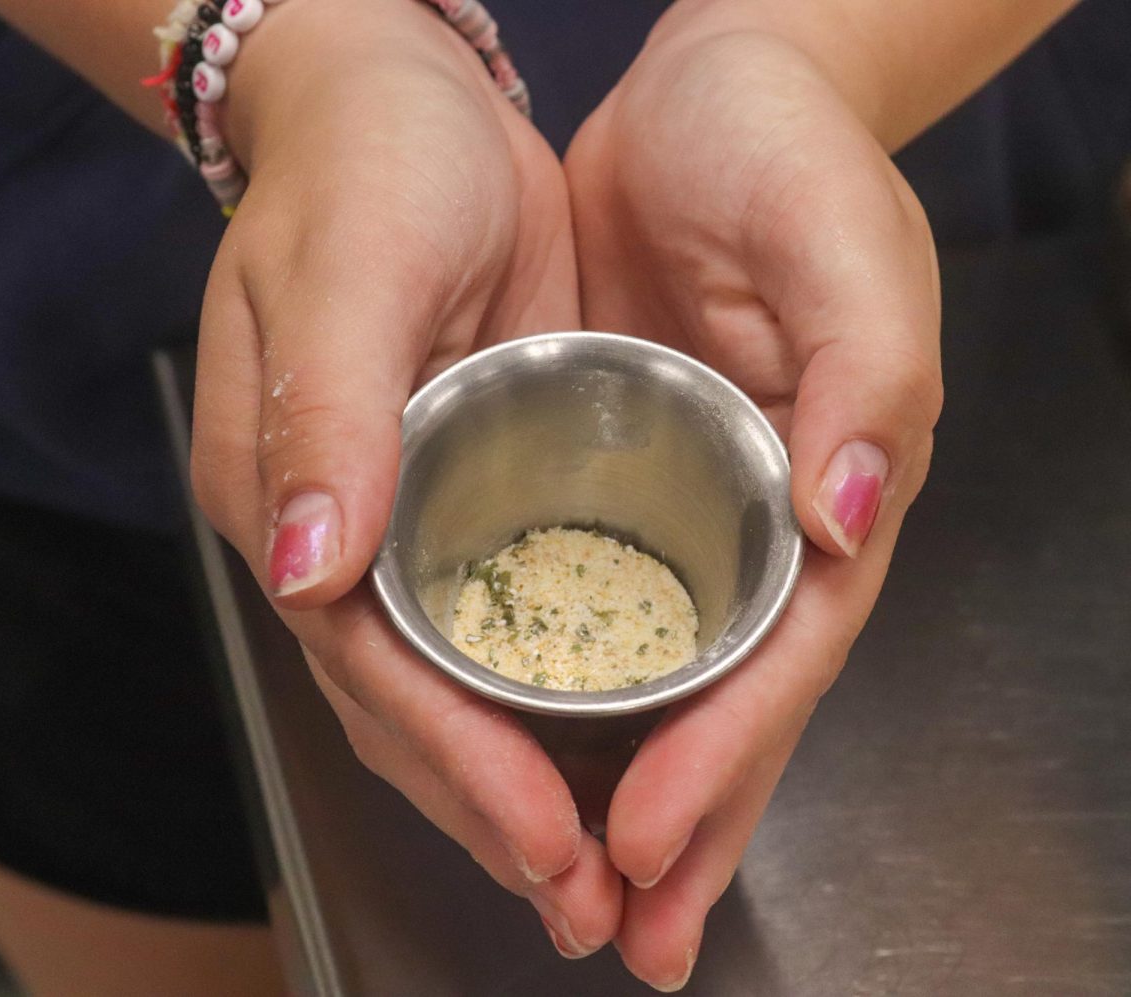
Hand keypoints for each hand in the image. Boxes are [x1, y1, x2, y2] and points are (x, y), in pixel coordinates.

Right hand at [190, 0, 620, 955]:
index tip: (546, 840)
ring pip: (463, 684)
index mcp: (294, 494)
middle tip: (590, 902)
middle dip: (499, 812)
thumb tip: (305, 570)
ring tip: (606, 870)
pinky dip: (551, 701)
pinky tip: (602, 748)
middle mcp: (344, 529)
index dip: (460, 762)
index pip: (374, 668)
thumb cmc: (368, 165)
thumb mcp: (350, 267)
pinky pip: (508, 621)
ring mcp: (407, 518)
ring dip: (528, 783)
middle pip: (415, 706)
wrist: (403, 102)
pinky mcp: (473, 489)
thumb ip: (326, 416)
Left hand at [566, 17, 941, 989]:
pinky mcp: (621, 479)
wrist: (710, 99)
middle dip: (682, 827)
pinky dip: (570, 693)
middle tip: (625, 936)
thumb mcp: (845, 246)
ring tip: (580, 890)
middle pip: (725, 703)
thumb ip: (863, 383)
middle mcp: (762, 522)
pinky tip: (532, 749)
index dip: (720, 758)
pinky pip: (596, 608)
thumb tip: (847, 516)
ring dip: (619, 789)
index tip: (647, 845)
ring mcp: (692, 511)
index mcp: (826, 488)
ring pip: (660, 679)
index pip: (778, 659)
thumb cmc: (784, 155)